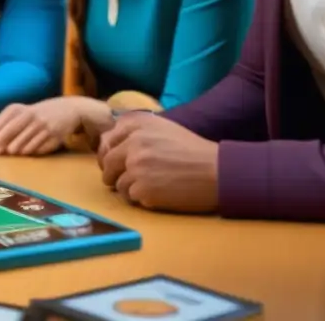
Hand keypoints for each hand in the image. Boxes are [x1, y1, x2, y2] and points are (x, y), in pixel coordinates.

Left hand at [0, 97, 111, 156]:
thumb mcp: (20, 115)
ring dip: (15, 148)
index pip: (0, 122)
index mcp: (17, 108)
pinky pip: (38, 146)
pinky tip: (26, 152)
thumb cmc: (35, 115)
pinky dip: (30, 150)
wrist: (66, 109)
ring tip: (10, 152)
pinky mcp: (53, 134)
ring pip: (24, 140)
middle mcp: (29, 114)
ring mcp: (42, 124)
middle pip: (11, 130)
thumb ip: (6, 129)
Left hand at [97, 112, 219, 213]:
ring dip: (128, 188)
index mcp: (137, 125)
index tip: (115, 163)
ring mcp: (136, 166)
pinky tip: (158, 195)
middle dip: (112, 174)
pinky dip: (141, 199)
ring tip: (150, 187)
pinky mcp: (142, 188)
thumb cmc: (193, 150)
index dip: (108, 154)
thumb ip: (136, 131)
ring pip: (117, 183)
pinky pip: (130, 197)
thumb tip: (110, 143)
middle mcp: (132, 142)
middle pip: (107, 163)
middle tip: (123, 180)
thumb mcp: (163, 128)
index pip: (107, 140)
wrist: (217, 171)